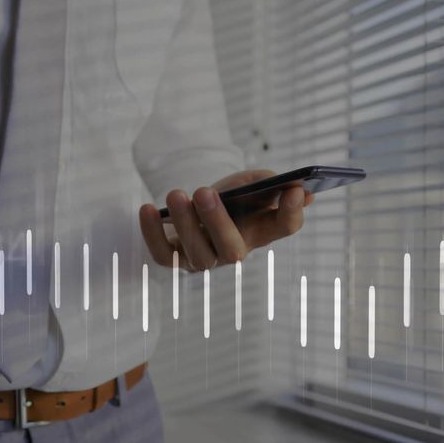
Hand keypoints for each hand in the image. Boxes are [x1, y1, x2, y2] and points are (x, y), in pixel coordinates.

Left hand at [138, 170, 312, 270]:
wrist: (195, 208)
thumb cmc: (228, 197)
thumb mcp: (248, 183)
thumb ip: (267, 183)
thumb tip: (297, 187)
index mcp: (261, 230)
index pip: (284, 227)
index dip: (292, 212)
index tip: (295, 190)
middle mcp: (235, 251)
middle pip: (232, 251)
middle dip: (218, 222)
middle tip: (205, 192)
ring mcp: (204, 260)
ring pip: (197, 253)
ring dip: (185, 224)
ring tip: (176, 194)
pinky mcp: (175, 259)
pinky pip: (163, 255)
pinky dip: (152, 234)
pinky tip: (147, 208)